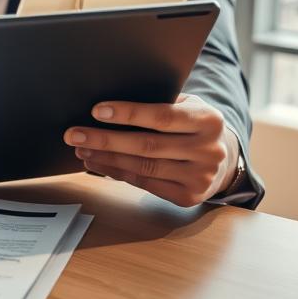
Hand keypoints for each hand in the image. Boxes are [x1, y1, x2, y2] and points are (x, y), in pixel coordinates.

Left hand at [63, 94, 239, 206]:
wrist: (223, 160)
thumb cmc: (193, 125)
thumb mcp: (187, 105)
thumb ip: (161, 102)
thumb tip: (111, 104)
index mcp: (208, 120)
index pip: (163, 116)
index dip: (128, 113)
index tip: (96, 111)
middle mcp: (208, 150)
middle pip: (148, 145)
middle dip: (105, 139)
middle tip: (74, 134)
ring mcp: (200, 177)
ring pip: (143, 167)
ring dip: (106, 158)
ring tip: (81, 149)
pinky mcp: (188, 197)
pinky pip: (144, 183)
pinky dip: (117, 173)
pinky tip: (98, 163)